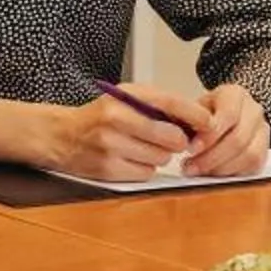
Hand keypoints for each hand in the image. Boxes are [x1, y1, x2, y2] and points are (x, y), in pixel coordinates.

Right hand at [58, 82, 209, 178]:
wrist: (62, 136)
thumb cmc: (100, 117)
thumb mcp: (126, 98)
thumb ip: (158, 104)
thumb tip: (196, 120)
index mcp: (123, 96)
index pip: (170, 103)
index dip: (194, 115)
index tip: (208, 124)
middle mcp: (115, 119)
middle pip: (170, 136)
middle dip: (177, 140)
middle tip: (172, 139)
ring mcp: (110, 146)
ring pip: (160, 158)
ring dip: (159, 156)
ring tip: (144, 147)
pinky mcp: (107, 169)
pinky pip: (145, 174)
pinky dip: (144, 168)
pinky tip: (131, 159)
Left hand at [182, 82, 270, 176]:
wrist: (219, 117)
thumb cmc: (202, 113)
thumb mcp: (192, 109)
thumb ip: (187, 120)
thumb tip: (177, 137)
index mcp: (235, 94)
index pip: (228, 115)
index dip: (210, 136)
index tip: (190, 149)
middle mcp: (254, 110)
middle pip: (239, 139)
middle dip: (212, 157)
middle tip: (190, 166)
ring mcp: (262, 130)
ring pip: (249, 155)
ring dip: (221, 169)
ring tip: (198, 171)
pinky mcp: (264, 150)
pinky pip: (253, 166)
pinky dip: (232, 173)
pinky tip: (213, 173)